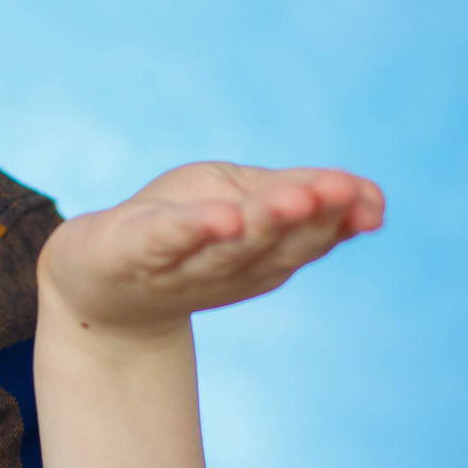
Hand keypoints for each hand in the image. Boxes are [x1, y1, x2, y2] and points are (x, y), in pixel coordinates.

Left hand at [37, 162, 383, 341]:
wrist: (94, 275)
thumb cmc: (179, 226)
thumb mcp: (243, 197)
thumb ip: (301, 194)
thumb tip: (372, 200)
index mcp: (266, 252)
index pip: (311, 232)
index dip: (339, 213)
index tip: (367, 201)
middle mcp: (232, 265)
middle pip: (276, 242)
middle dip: (306, 217)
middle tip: (336, 192)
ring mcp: (184, 264)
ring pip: (229, 245)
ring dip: (262, 222)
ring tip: (289, 198)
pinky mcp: (135, 253)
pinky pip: (167, 240)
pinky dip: (194, 229)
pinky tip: (220, 216)